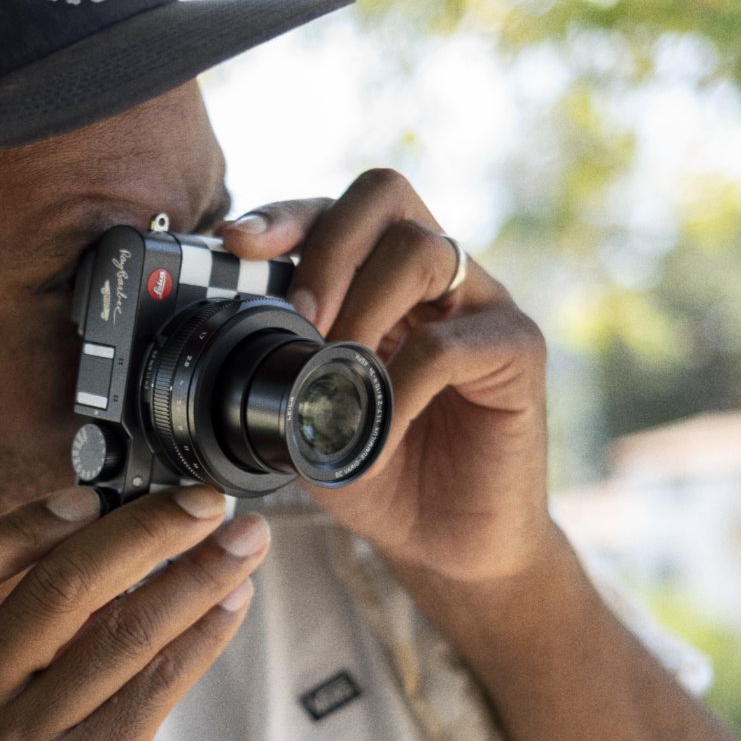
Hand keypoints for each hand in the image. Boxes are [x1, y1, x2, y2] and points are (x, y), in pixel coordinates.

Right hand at [0, 484, 268, 740]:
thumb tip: (105, 549)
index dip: (22, 519)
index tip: (93, 496)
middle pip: (58, 581)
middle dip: (145, 527)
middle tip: (203, 500)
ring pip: (123, 626)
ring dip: (198, 573)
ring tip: (245, 542)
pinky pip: (157, 683)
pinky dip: (203, 635)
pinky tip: (233, 608)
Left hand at [218, 169, 553, 582]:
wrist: (447, 546)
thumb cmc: (382, 476)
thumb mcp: (306, 420)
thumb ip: (275, 372)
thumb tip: (222, 340)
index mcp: (382, 279)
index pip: (336, 210)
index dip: (286, 215)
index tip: (235, 243)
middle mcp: (436, 276)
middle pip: (385, 194)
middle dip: (326, 244)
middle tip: (299, 315)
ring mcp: (482, 305)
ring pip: (421, 250)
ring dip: (361, 309)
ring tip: (335, 373)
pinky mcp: (518, 349)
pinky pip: (449, 343)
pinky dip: (397, 388)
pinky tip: (378, 431)